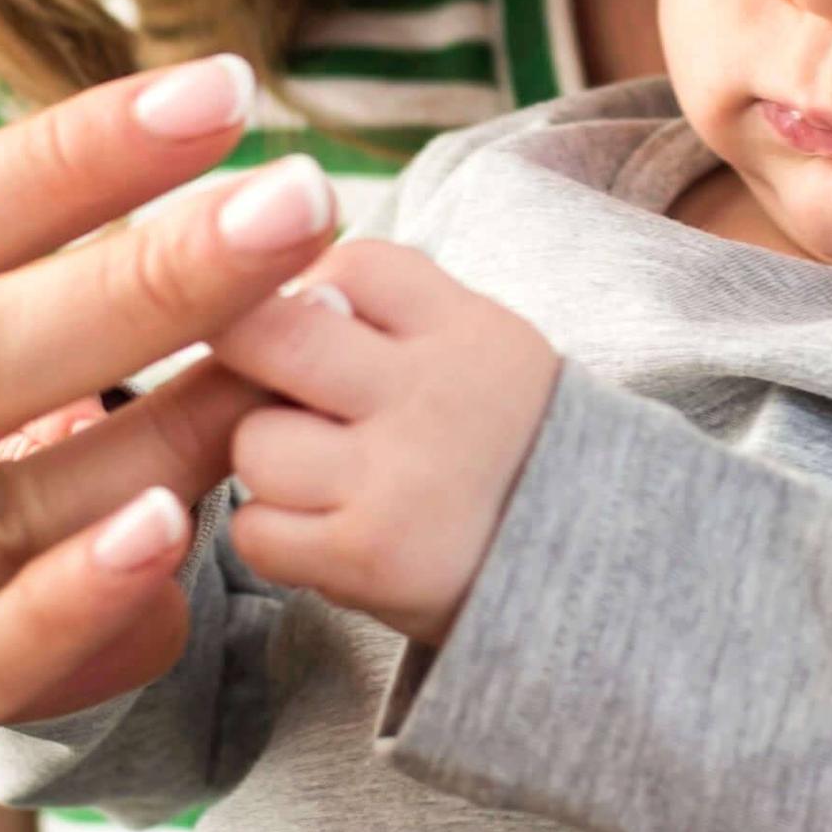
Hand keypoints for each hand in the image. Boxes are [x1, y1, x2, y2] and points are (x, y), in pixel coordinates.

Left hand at [211, 237, 558, 646]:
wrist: (582, 567)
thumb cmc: (501, 446)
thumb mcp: (481, 348)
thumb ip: (393, 313)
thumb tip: (276, 294)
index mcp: (467, 330)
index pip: (351, 264)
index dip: (319, 294)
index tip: (334, 332)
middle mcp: (435, 395)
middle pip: (274, 334)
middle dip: (250, 352)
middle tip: (272, 384)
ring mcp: (399, 480)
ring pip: (255, 442)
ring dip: (271, 463)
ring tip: (325, 477)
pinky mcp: (369, 557)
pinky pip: (257, 531)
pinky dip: (276, 536)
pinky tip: (325, 531)